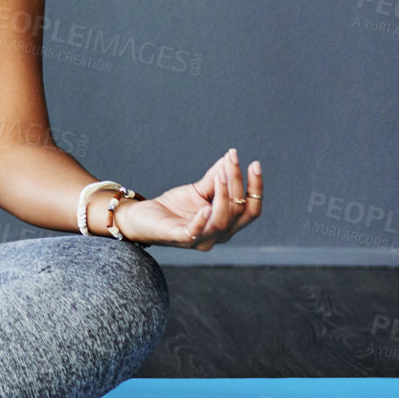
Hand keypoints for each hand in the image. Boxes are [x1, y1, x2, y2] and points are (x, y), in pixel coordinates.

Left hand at [112, 148, 261, 250]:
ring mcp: (200, 239)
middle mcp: (218, 235)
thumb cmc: (173, 207)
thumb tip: (230, 157)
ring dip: (223, 197)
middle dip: (239, 185)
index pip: (250, 208)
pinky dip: (201, 221)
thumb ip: (214, 178)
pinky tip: (204, 207)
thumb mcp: (197, 190)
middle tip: (234, 160)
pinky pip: (195, 233)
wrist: (142, 218)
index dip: (255, 188)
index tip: (254, 163)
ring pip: (222, 222)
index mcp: (226, 223)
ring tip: (221, 175)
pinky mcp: (180, 239)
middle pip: (239, 213)